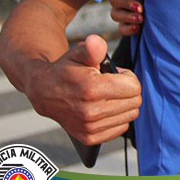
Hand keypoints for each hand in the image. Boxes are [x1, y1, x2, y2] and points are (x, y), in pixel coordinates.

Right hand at [24, 34, 140, 144]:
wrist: (44, 92)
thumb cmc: (67, 70)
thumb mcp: (79, 53)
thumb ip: (93, 47)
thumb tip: (95, 41)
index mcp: (92, 89)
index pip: (134, 87)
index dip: (128, 77)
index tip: (115, 75)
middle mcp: (91, 112)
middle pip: (134, 102)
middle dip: (127, 90)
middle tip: (111, 86)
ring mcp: (90, 127)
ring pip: (130, 115)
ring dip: (123, 104)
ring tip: (107, 96)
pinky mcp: (89, 138)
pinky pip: (121, 128)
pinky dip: (118, 118)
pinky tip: (105, 109)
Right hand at [108, 0, 142, 35]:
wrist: (165, 4)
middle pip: (114, 0)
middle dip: (127, 4)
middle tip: (140, 7)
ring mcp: (119, 10)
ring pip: (115, 14)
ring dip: (128, 16)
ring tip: (141, 18)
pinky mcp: (124, 23)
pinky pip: (121, 28)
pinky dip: (128, 29)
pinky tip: (138, 28)